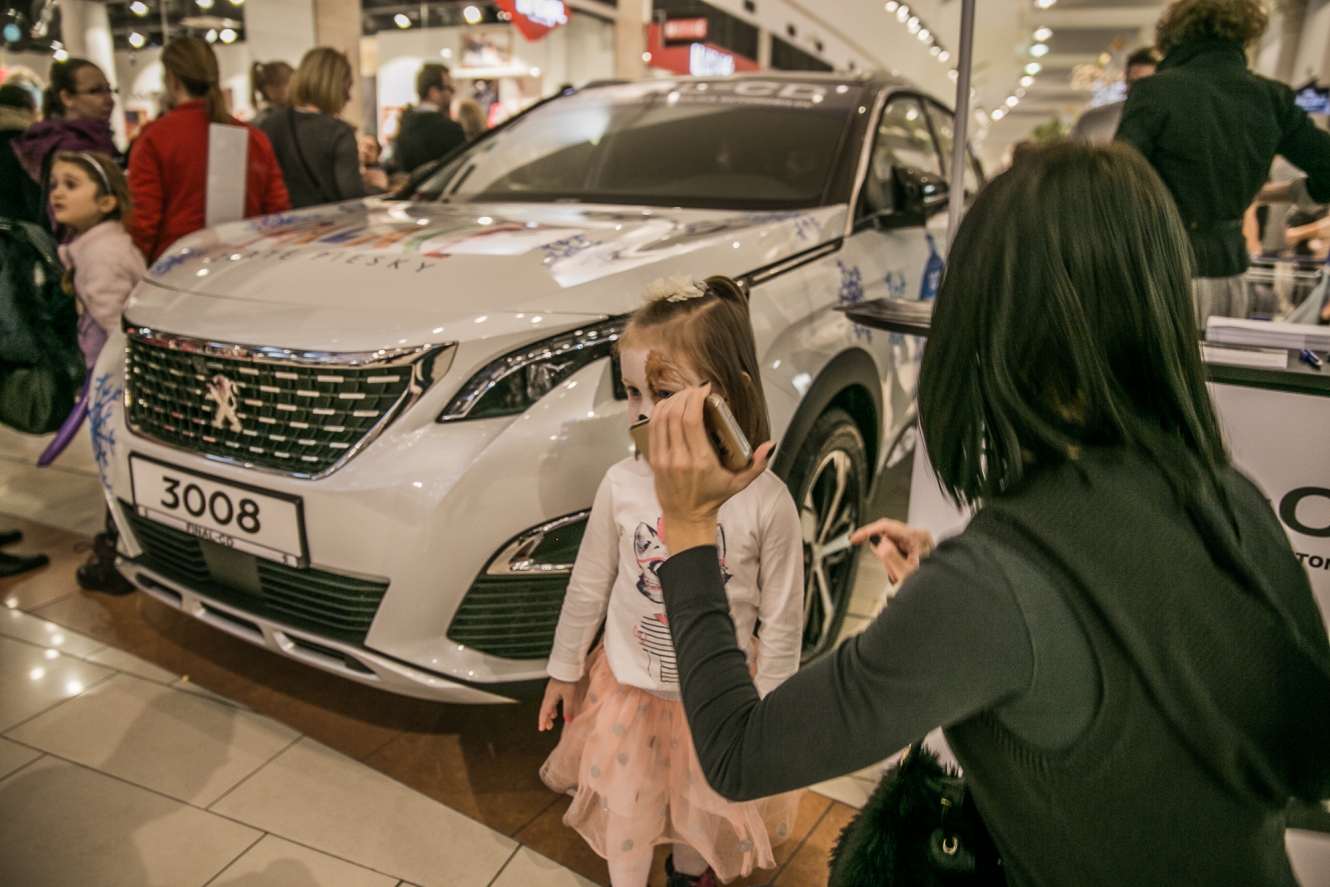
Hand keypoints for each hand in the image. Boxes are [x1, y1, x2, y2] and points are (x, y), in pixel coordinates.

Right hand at [538, 678, 577, 730]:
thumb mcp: (570, 695)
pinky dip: (553, 706)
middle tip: (547, 727)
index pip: (544, 712)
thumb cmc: (567, 680)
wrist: (566, 666)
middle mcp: (548, 694)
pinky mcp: (555, 687)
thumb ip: (568, 708)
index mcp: (550, 698)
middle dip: (545, 718)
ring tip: (552, 718)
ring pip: (548, 704)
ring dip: (549, 712)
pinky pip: (552, 700)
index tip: (541, 729)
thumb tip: (568, 721)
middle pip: (545, 709)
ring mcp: (551, 690)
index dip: (542, 721)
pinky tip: (557, 707)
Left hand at [648, 384, 773, 554]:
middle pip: (675, 415)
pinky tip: (669, 406)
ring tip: (683, 396)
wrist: (687, 517)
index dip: (695, 398)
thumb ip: (757, 465)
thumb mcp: (740, 483)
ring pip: (661, 419)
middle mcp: (680, 459)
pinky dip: (659, 412)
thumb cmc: (713, 497)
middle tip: (695, 391)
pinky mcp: (654, 460)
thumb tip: (769, 444)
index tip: (704, 389)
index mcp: (701, 461)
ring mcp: (664, 459)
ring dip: (671, 401)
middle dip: (685, 395)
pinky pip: (652, 428)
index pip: (691, 420)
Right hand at [850, 518, 934, 583]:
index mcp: (916, 537)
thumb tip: (878, 543)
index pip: (885, 527)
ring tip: (899, 573)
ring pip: (890, 545)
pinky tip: (901, 571)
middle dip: (884, 555)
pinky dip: (894, 562)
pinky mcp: (914, 547)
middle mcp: (917, 535)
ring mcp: (916, 540)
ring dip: (890, 561)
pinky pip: (896, 550)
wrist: (940, 592)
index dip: (867, 532)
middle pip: (887, 537)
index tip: (855, 538)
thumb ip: (889, 556)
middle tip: (891, 569)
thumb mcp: (905, 572)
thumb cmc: (929, 583)